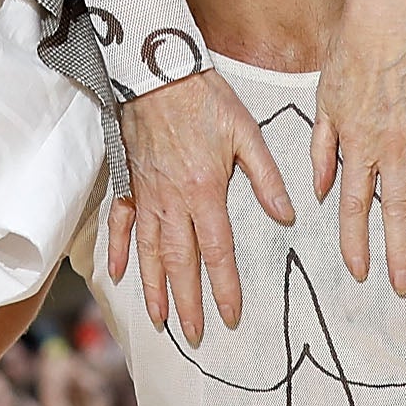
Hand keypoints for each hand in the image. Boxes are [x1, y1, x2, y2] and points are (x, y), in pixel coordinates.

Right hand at [110, 69, 295, 345]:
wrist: (157, 71)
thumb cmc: (205, 98)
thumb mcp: (247, 133)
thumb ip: (266, 178)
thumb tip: (287, 214)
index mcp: (205, 192)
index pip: (216, 252)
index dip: (224, 288)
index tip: (230, 316)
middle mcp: (172, 202)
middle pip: (179, 263)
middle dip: (187, 303)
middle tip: (192, 335)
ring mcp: (145, 195)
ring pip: (148, 251)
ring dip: (154, 289)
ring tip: (158, 320)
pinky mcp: (127, 182)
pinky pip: (119, 223)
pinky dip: (117, 250)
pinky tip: (118, 275)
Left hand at [314, 0, 405, 294]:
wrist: (386, 21)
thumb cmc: (349, 56)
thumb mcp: (322, 103)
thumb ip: (320, 149)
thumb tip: (318, 189)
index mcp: (356, 147)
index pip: (353, 206)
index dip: (355, 241)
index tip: (358, 271)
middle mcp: (390, 150)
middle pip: (393, 211)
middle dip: (396, 252)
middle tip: (403, 285)